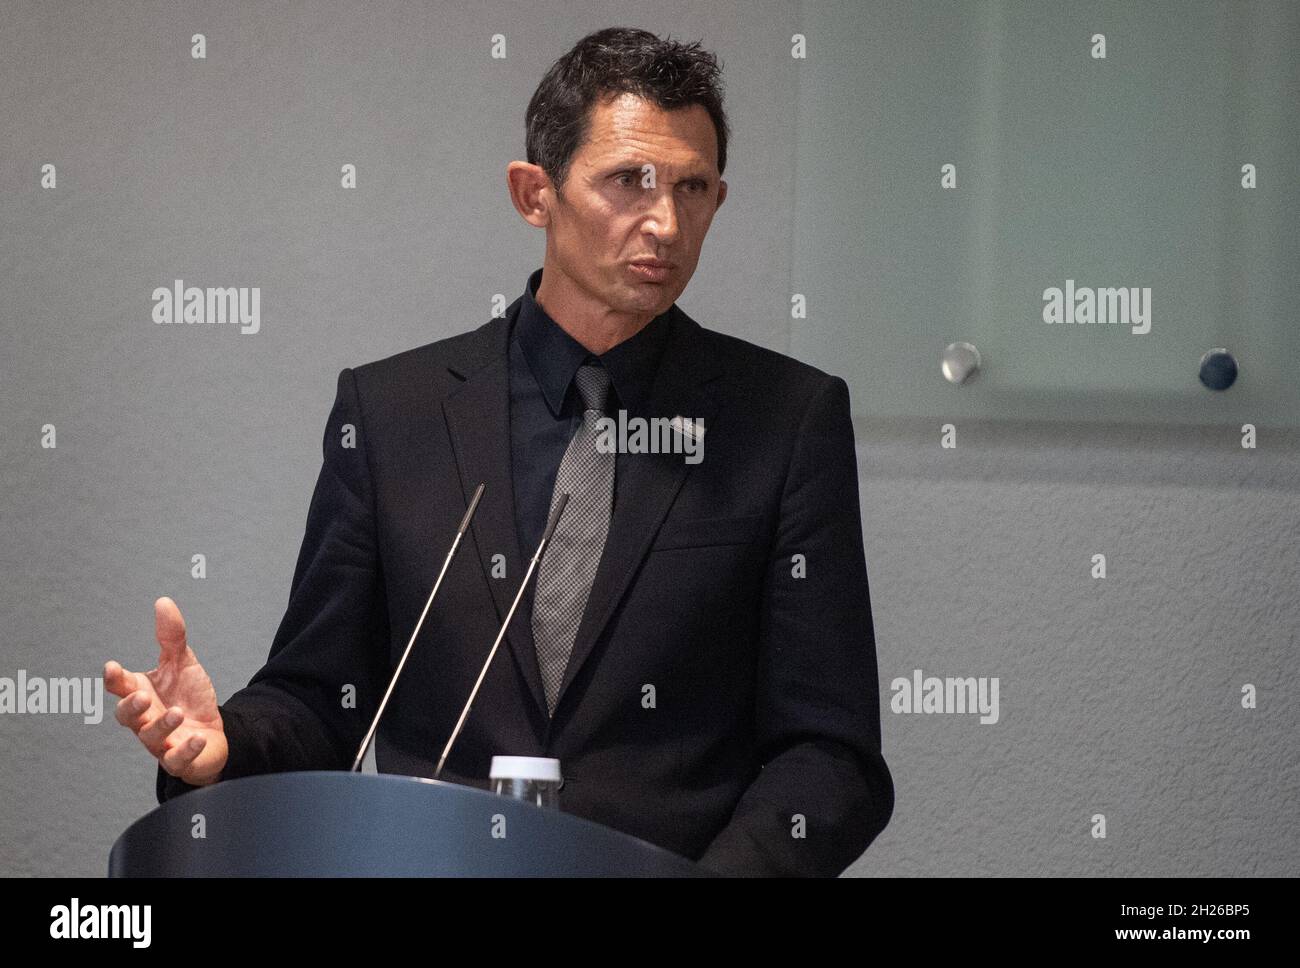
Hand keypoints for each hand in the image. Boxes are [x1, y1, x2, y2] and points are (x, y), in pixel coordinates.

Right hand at [105, 597, 228, 785]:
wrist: (214, 731)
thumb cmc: (189, 697)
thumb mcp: (182, 663)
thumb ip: (172, 637)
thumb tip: (163, 602)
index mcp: (142, 693)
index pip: (121, 686)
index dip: (114, 678)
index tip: (112, 667)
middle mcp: (147, 719)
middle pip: (127, 717)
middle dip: (131, 707)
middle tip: (142, 696)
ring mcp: (162, 741)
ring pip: (151, 738)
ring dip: (162, 725)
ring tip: (178, 712)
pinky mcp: (180, 759)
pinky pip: (177, 760)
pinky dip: (186, 750)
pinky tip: (198, 738)